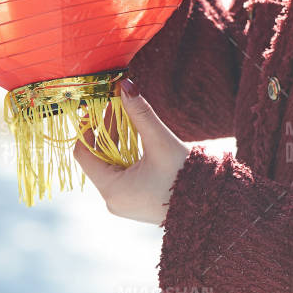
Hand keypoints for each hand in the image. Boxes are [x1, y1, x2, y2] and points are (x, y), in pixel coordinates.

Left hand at [73, 77, 191, 224]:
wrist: (209, 206)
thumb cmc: (185, 175)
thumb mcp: (160, 141)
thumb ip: (140, 113)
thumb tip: (126, 86)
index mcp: (112, 189)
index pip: (84, 154)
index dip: (87, 129)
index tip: (94, 109)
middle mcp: (113, 200)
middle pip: (98, 159)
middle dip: (106, 131)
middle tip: (115, 106)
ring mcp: (123, 204)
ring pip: (111, 167)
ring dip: (117, 142)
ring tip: (128, 118)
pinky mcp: (135, 204)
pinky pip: (122, 176)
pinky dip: (126, 157)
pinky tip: (138, 140)